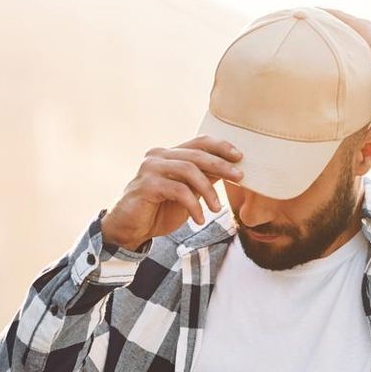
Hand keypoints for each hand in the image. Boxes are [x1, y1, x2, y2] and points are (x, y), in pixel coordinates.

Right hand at [101, 137, 240, 250]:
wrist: (130, 229)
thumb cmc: (159, 210)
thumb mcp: (187, 194)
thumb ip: (203, 179)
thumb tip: (230, 169)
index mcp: (169, 154)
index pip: (198, 142)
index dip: (221, 146)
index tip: (240, 156)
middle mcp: (158, 156)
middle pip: (197, 155)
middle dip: (222, 165)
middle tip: (240, 178)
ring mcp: (150, 168)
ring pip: (189, 170)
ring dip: (208, 190)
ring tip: (217, 209)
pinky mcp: (147, 185)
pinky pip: (179, 190)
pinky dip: (193, 205)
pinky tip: (199, 219)